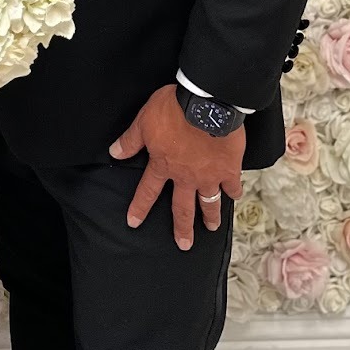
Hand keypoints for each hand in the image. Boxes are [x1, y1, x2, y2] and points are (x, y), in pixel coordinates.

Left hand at [109, 84, 243, 251]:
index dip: (139, 207)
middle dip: (182, 228)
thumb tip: (114, 153)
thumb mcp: (144, 120)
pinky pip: (233, 186)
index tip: (134, 223)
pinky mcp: (229, 169)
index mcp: (164, 165)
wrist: (207, 103)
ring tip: (212, 228)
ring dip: (211, 217)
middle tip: (184, 245)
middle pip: (182, 208)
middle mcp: (186, 176)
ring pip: (209, 202)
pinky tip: (235, 197)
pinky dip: (234, 192)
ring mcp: (209, 175)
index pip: (148, 191)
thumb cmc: (173, 109)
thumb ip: (131, 140)